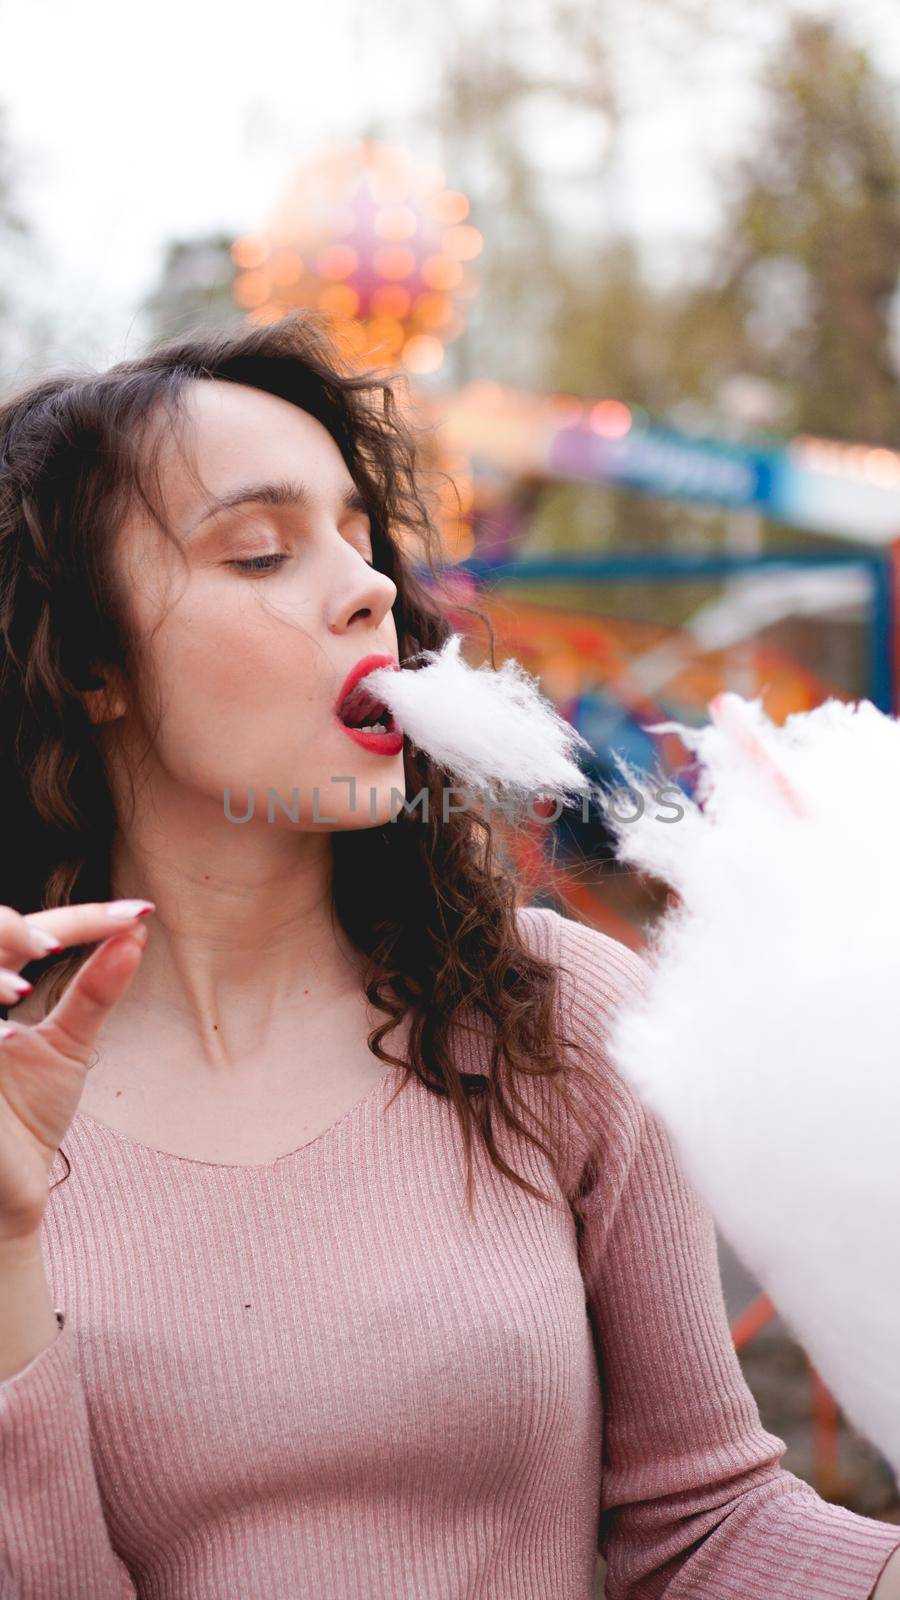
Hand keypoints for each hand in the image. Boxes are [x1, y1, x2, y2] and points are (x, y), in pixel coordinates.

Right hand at [0, 900, 154, 1242]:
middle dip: (13, 929)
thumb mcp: (69, 1043)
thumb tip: (136, 933)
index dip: (81, 920)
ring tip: (31, 970)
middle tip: (60, 939)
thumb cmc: (28, 1115)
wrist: (8, 1189)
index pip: (25, 935)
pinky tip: (8, 1040)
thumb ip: (95, 989)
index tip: (141, 913)